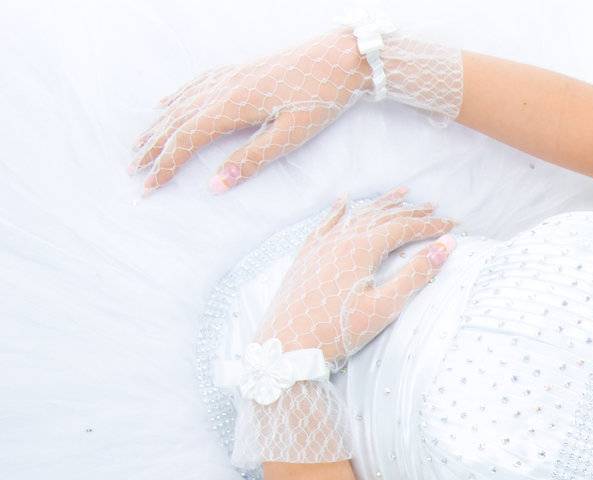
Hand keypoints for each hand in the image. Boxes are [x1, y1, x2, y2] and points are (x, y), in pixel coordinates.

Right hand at [131, 30, 371, 194]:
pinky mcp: (238, 71)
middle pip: (176, 123)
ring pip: (180, 105)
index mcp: (231, 107)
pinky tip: (164, 105)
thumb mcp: (291, 135)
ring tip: (139, 145)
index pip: (186, 141)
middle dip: (153, 149)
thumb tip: (214, 185)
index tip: (148, 188)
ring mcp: (228, 77)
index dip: (165, 166)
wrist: (339, 57)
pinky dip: (174, 100)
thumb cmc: (320, 98)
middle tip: (133, 172)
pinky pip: (194, 87)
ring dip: (157, 127)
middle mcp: (221, 89)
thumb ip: (252, 159)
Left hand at [256, 188, 454, 361]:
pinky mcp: (307, 256)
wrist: (287, 345)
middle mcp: (340, 239)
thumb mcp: (384, 306)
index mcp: (361, 248)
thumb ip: (416, 273)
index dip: (430, 224)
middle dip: (411, 211)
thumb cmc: (338, 330)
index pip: (403, 227)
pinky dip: (339, 210)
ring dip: (382, 204)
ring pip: (357, 216)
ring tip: (402, 194)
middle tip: (434, 207)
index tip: (452, 224)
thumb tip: (446, 244)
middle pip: (382, 217)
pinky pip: (326, 224)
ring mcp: (321, 246)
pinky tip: (344, 201)